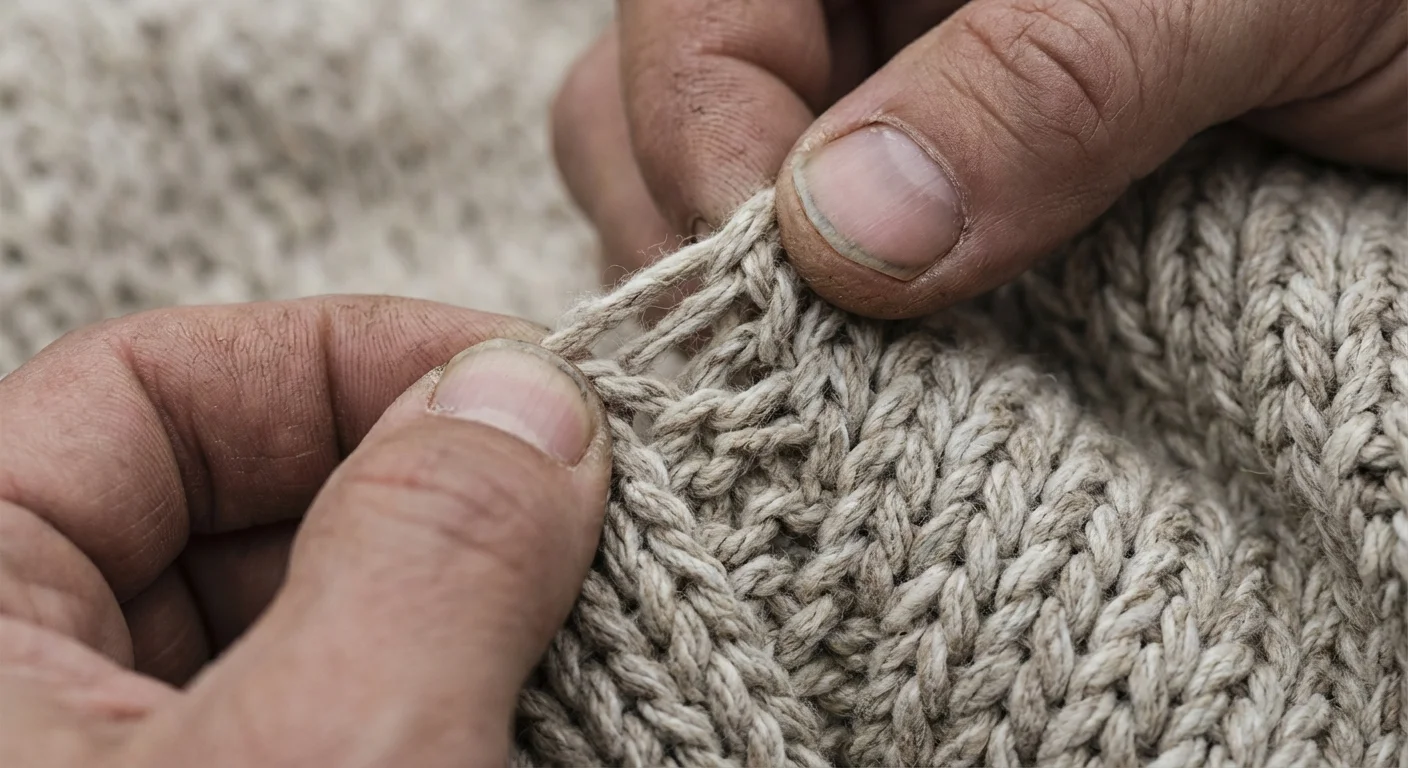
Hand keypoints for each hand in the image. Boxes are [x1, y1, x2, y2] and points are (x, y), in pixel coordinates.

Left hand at [0, 297, 609, 766]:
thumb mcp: (330, 761)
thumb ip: (424, 548)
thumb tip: (524, 396)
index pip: (127, 394)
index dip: (340, 357)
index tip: (518, 382)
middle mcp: (31, 706)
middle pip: (229, 505)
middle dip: (423, 483)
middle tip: (578, 503)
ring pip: (303, 620)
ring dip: (457, 596)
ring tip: (593, 615)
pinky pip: (339, 722)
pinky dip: (447, 691)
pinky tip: (556, 696)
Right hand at [554, 0, 1405, 317]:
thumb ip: (1046, 80)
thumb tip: (836, 235)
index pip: (693, 12)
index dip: (698, 151)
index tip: (781, 305)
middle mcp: (865, 0)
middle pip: (660, 105)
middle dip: (699, 245)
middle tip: (803, 368)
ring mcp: (891, 96)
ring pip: (719, 200)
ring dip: (760, 308)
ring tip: (853, 391)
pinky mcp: (938, 191)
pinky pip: (817, 269)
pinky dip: (830, 339)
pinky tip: (896, 389)